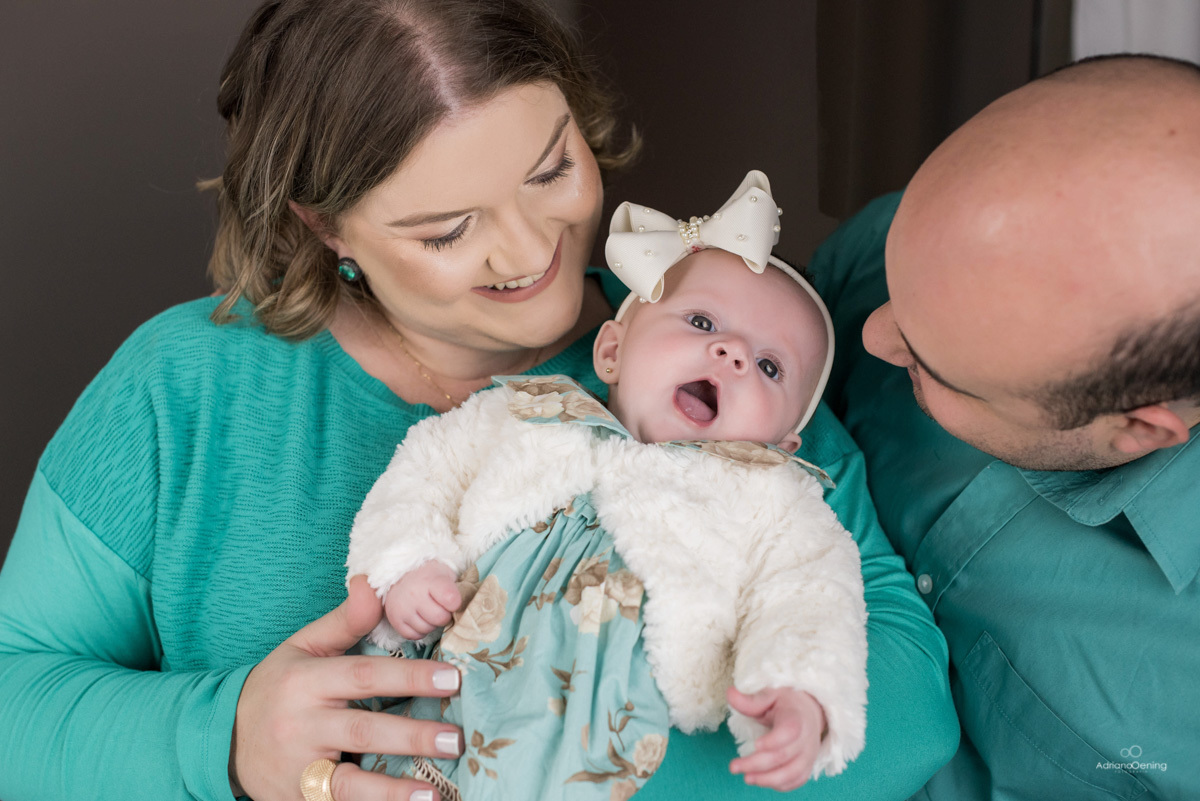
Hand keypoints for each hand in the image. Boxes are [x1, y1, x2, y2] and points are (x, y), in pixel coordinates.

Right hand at [230, 575, 463, 800]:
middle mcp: (301, 724)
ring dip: (392, 792)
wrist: (221, 739)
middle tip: (456, 738)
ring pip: (348, 782)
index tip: (453, 678)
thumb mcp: (303, 647)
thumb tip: (373, 584)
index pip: (364, 676)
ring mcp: (297, 767)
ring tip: (433, 794)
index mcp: (307, 681)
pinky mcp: (296, 798)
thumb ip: (345, 621)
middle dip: (411, 736)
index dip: (409, 677)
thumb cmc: (277, 686)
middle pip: (362, 729)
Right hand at [385, 561, 462, 640]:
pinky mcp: (395, 620)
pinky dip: (419, 630)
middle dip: (445, 616)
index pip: (450, 599)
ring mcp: (403, 608)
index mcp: (430, 580)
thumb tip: (469, 611)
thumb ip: (457, 590)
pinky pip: (414, 636)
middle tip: (441, 608)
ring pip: (427, 629)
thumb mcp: (445, 575)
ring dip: (432, 624)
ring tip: (429, 611)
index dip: (456, 604)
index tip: (453, 602)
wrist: (402, 576)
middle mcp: (414, 594)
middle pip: (440, 618)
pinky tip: (419, 618)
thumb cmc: (430, 578)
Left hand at [727, 686, 826, 791]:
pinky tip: (760, 780)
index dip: (774, 740)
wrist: (809, 711)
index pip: (790, 731)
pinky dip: (779, 784)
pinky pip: (796, 780)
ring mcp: (808, 754)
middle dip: (757, 764)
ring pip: (792, 773)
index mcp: (796, 716)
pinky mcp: (807, 766)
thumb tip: (730, 694)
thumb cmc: (785, 702)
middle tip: (734, 767)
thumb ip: (751, 700)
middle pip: (784, 756)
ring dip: (767, 779)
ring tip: (746, 778)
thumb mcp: (769, 694)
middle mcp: (806, 738)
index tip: (755, 745)